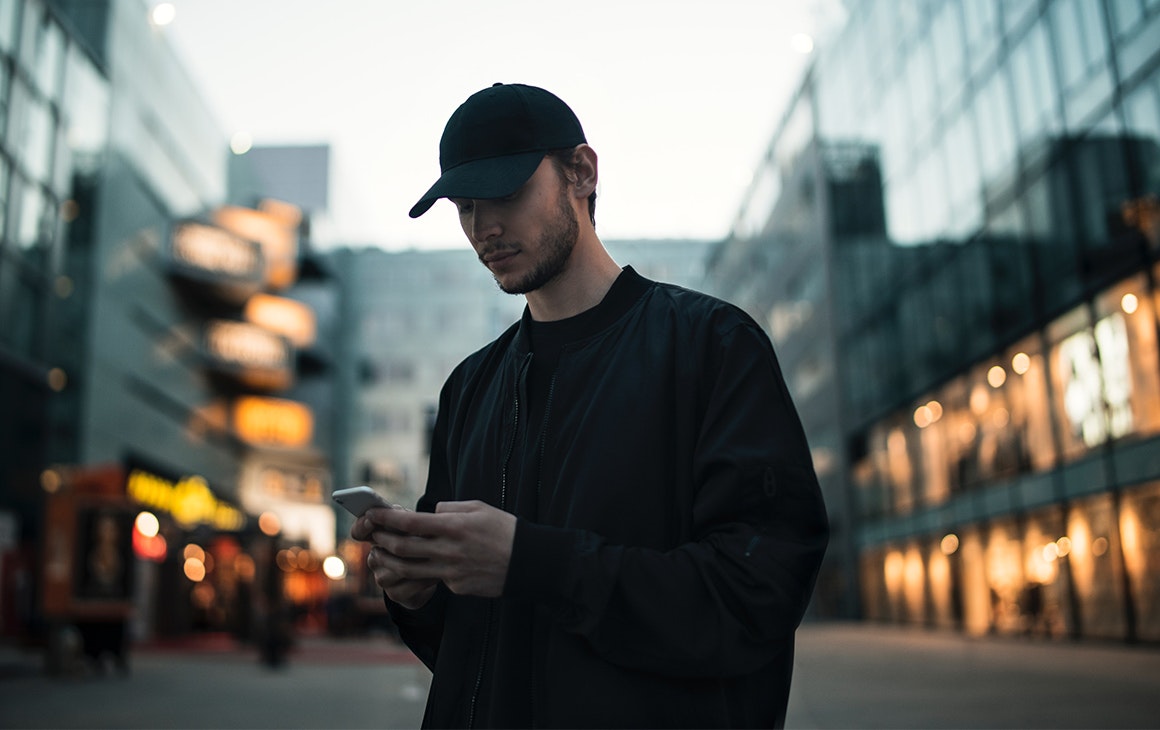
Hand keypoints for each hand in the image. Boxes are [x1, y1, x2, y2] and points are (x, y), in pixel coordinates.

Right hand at [351, 506, 436, 609]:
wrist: (434, 573)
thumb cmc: (423, 541)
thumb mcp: (415, 526)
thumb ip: (403, 518)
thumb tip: (398, 513)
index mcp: (376, 537)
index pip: (359, 531)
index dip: (362, 526)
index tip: (371, 520)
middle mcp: (375, 558)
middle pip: (380, 551)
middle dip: (401, 544)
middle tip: (420, 538)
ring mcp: (382, 578)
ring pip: (395, 569)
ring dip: (417, 563)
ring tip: (434, 557)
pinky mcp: (395, 594)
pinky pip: (407, 586)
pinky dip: (424, 579)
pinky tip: (437, 574)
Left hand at [359, 500, 516, 598]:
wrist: (528, 562)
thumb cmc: (504, 530)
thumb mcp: (479, 508)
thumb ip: (450, 509)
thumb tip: (431, 513)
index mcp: (454, 527)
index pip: (410, 523)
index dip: (386, 519)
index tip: (371, 514)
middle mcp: (449, 551)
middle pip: (403, 548)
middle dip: (382, 540)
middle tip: (372, 535)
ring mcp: (451, 572)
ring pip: (409, 570)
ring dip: (390, 562)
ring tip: (381, 555)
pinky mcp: (456, 587)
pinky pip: (433, 579)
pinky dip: (423, 572)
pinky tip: (421, 566)